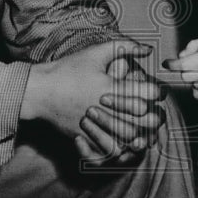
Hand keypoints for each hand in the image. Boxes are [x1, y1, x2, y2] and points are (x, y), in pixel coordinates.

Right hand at [21, 40, 160, 163]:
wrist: (39, 91)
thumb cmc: (68, 69)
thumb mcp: (96, 53)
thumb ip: (124, 47)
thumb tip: (148, 48)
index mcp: (110, 86)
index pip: (147, 93)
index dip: (158, 92)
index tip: (158, 91)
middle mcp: (105, 107)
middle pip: (143, 120)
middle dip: (154, 117)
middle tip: (156, 113)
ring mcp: (95, 124)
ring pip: (129, 138)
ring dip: (140, 134)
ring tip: (144, 129)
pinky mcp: (85, 136)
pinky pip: (109, 150)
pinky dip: (121, 149)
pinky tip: (125, 142)